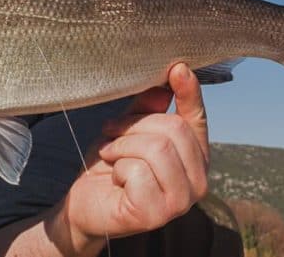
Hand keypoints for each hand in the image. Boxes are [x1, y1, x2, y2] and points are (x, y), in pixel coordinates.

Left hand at [57, 63, 208, 250]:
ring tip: (111, 154)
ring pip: (157, 148)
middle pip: (173, 129)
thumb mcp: (129, 127)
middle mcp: (198, 181)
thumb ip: (149, 106)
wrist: (85, 202)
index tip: (178, 68)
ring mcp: (181, 202)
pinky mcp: (157, 215)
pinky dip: (118, 168)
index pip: (197, 119)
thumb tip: (172, 73)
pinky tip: (116, 179)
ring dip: (123, 146)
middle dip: (134, 125)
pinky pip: (138, 172)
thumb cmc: (111, 163)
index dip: (190, 92)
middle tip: (112, 131)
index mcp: (194, 157)